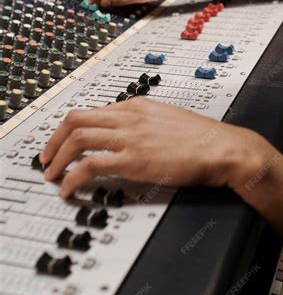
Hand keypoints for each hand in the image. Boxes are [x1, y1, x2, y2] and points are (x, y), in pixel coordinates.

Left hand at [39, 98, 269, 198]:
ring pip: (76, 139)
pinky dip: (72, 177)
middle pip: (75, 119)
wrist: (223, 148)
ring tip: (52, 176)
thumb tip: (129, 137)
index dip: (69, 128)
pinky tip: (69, 189)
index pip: (91, 110)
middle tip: (47, 159)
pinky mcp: (133, 159)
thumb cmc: (203, 138)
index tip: (61, 143)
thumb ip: (145, 124)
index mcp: (137, 105)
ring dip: (57, 159)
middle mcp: (129, 117)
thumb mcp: (169, 120)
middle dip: (53, 140)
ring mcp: (130, 137)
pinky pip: (90, 165)